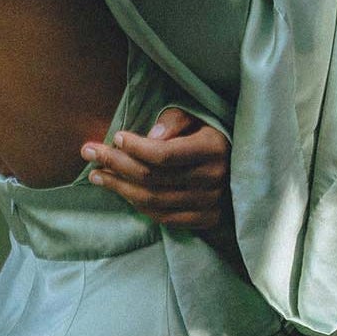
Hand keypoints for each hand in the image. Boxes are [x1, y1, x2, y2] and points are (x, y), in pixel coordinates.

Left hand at [81, 106, 231, 230]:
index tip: (116, 137)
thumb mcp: (201, 115)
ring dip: (119, 187)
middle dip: (116, 164)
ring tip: (96, 174)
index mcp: (214, 149)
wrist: (246, 165)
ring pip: (153, 201)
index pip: (164, 154)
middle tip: (89, 151)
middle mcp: (214, 180)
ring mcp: (211, 204)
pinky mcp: (206, 220)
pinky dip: (138, 206)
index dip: (136, 148)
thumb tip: (151, 136)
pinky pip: (163, 218)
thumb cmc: (214, 133)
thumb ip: (176, 119)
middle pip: (152, 178)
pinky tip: (121, 191)